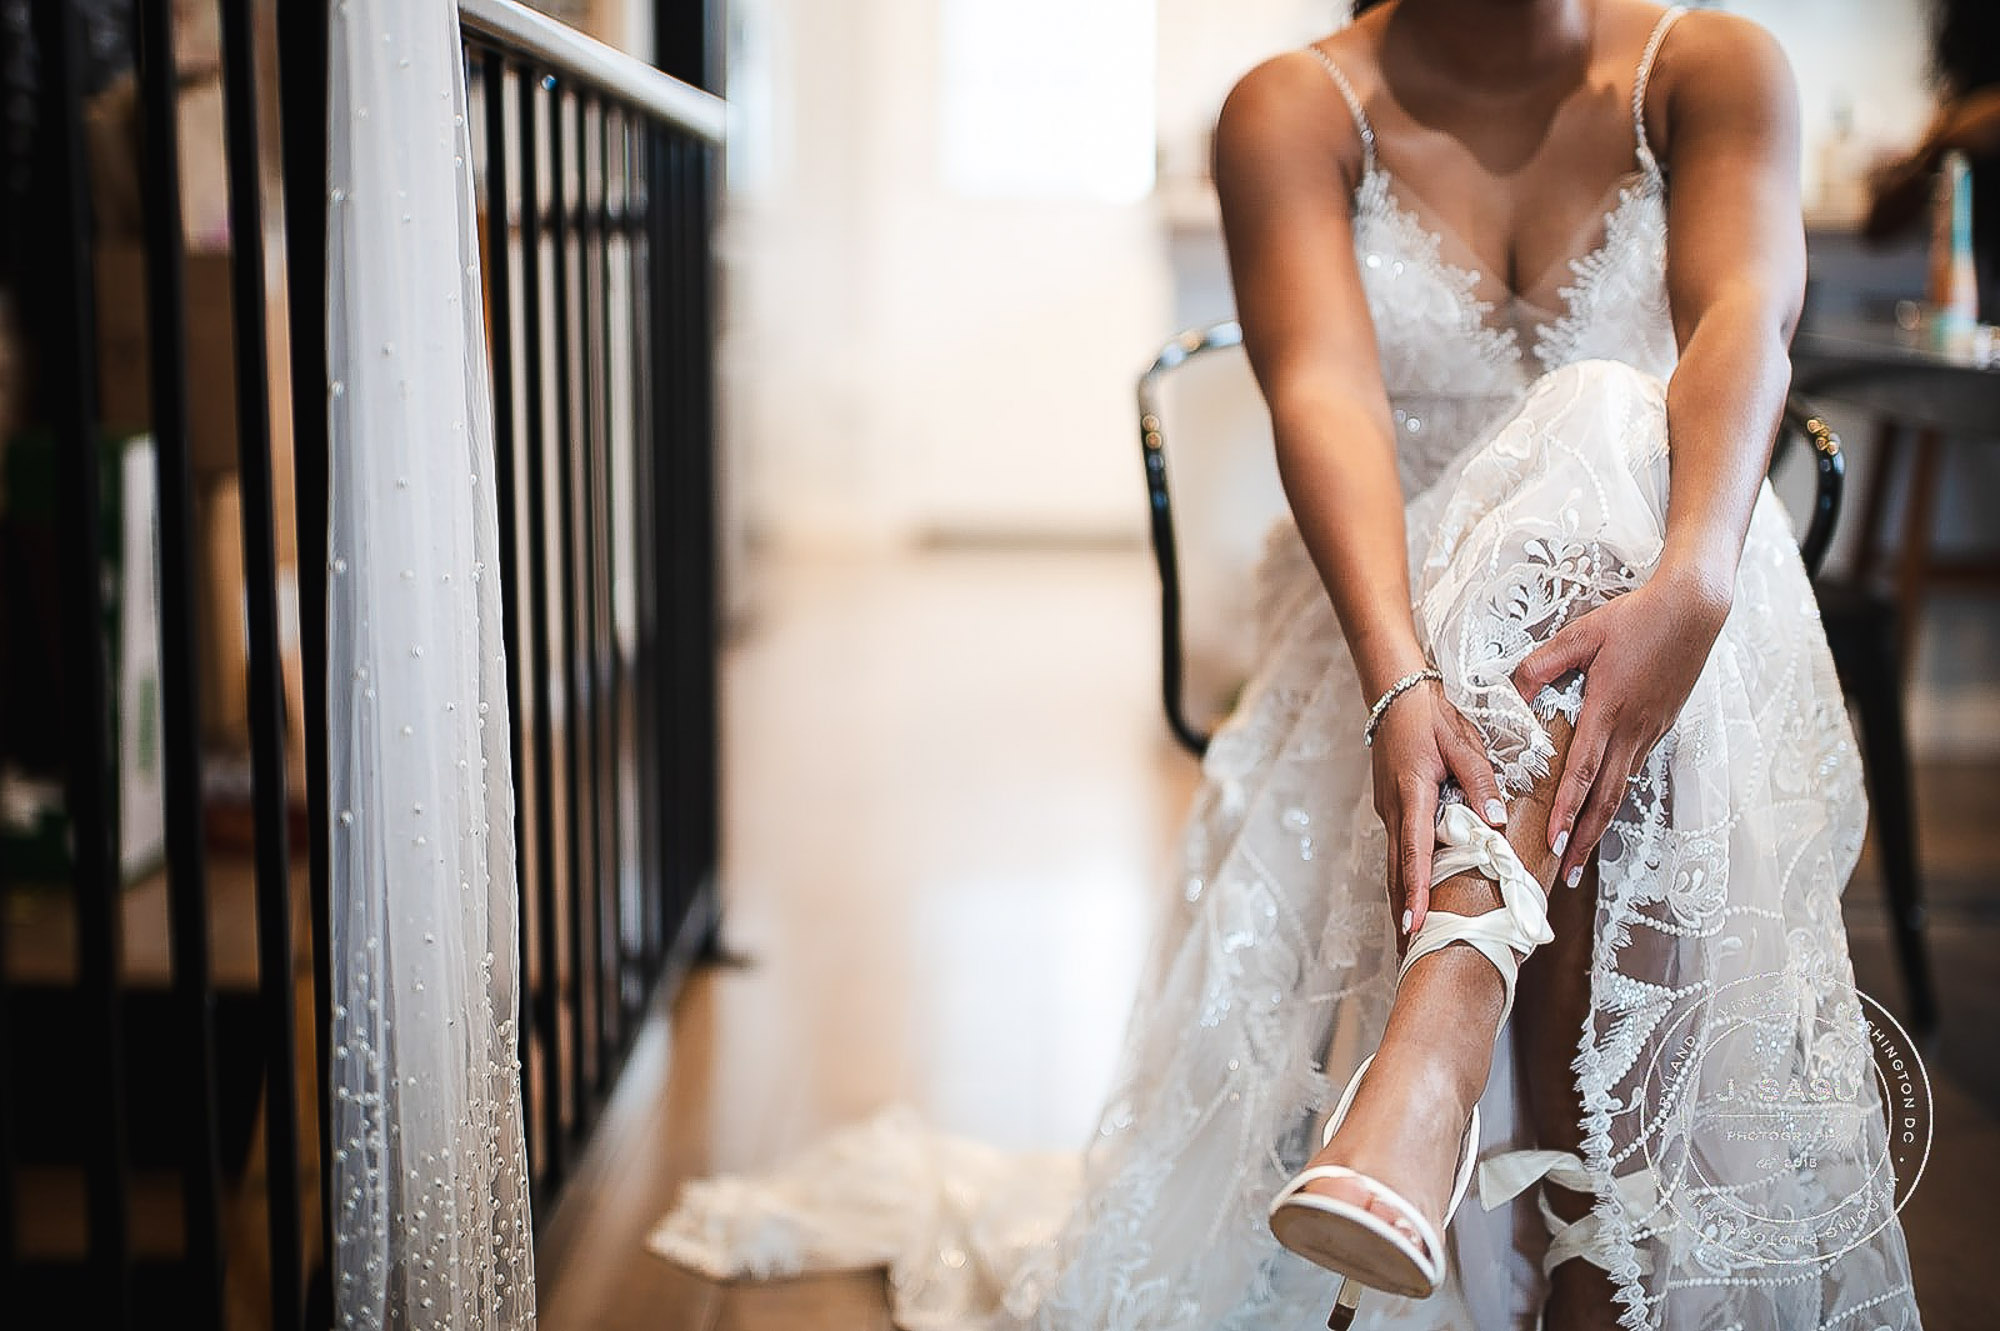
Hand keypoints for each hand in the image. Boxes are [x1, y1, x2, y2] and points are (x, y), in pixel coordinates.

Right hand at [1368, 680, 1509, 946]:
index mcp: (1413, 794)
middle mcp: (1394, 809)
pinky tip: (1412, 894)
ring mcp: (1389, 809)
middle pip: (1396, 870)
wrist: (1394, 690)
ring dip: (1400, 897)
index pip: (1414, 851)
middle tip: (1408, 950)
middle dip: (1402, 910)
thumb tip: (1496, 821)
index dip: (1415, 890)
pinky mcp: (1392, 807)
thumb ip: (1479, 780)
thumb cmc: (1429, 713)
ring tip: (1409, 934)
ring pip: (1394, 862)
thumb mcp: (1461, 740)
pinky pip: (1398, 848)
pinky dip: (1403, 876)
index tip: (1415, 924)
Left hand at [1511, 569, 1732, 888]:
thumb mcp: (1580, 635)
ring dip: (1599, 825)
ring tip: (1580, 854)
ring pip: (1621, 789)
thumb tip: (1508, 693)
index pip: (1583, 772)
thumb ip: (1541, 666)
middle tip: (1565, 874)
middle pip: (1606, 798)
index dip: (1567, 810)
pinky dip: (1614, 795)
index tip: (1552, 842)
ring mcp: (1651, 731)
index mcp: (1608, 711)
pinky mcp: (1661, 726)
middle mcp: (1632, 730)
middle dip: (1584, 839)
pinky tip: (1601, 808)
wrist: (1693, 609)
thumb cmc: (1634, 617)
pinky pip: (1633, 768)